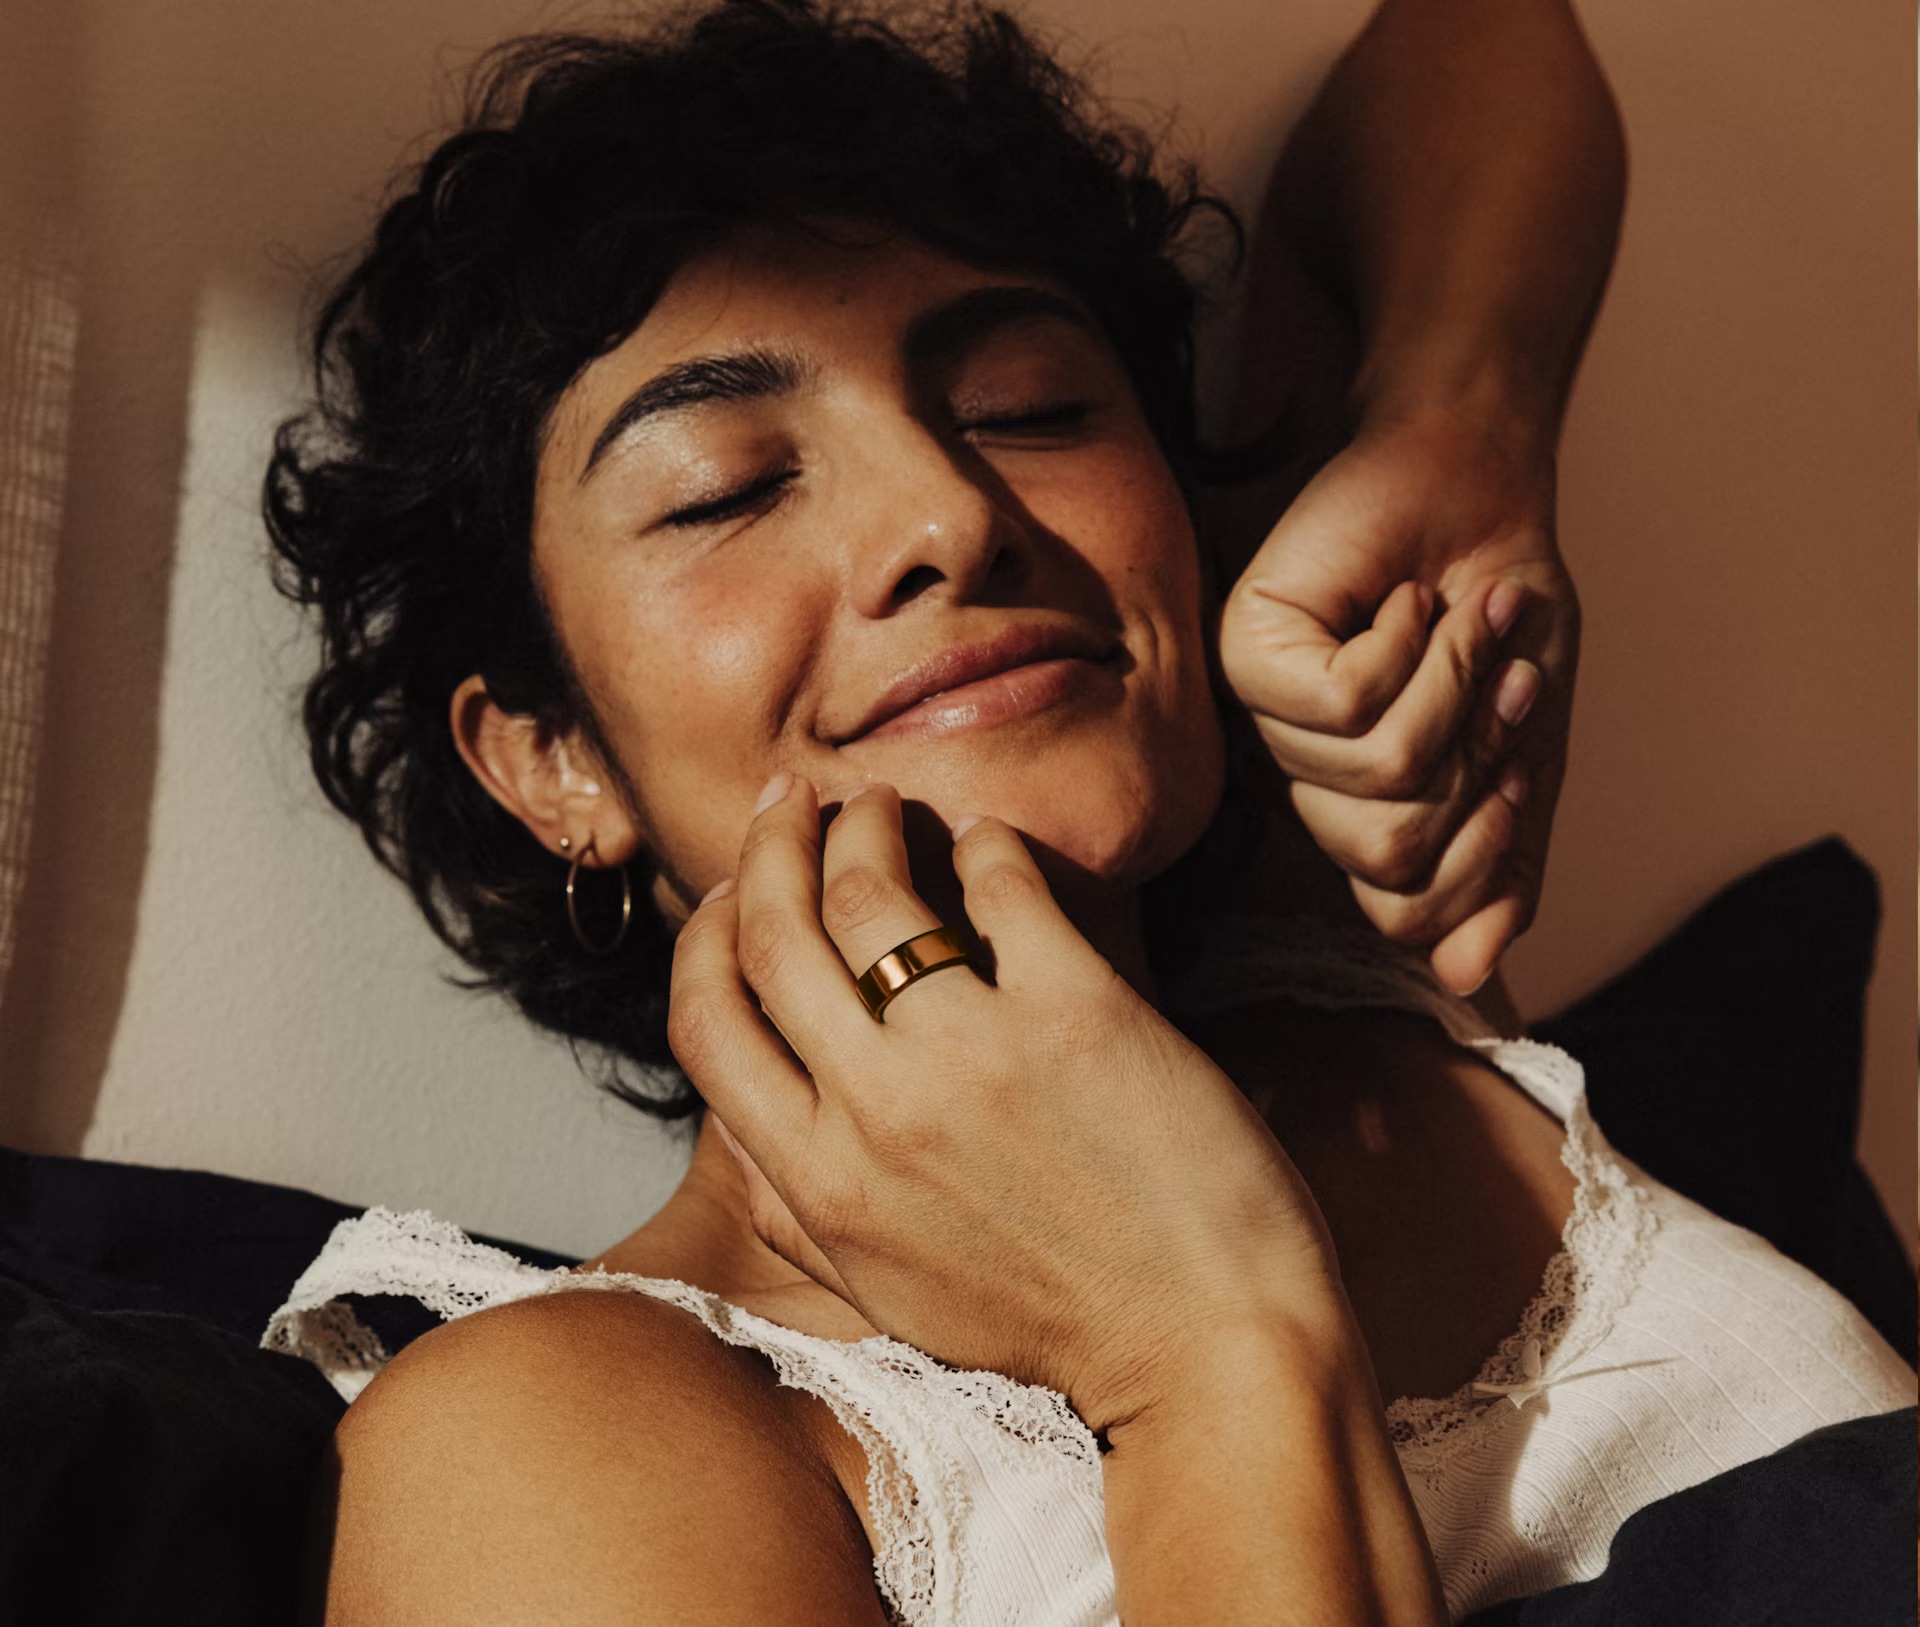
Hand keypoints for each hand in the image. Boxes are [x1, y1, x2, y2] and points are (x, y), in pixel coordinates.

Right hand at [668, 777, 1345, 1432]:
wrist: (1210, 1349)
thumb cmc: (1056, 1325)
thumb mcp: (889, 1291)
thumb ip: (797, 1213)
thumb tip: (735, 1127)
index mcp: (821, 1185)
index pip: (706, 1025)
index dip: (703, 938)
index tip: (733, 892)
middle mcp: (877, 1112)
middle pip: (773, 933)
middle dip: (770, 846)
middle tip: (793, 802)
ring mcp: (974, 1056)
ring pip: (868, 892)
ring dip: (863, 826)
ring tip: (880, 806)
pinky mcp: (1077, 1012)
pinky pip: (1000, 885)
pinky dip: (982, 842)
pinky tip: (985, 838)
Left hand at [1217, 406, 1578, 993]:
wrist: (1482, 482)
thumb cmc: (1497, 608)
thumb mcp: (1523, 751)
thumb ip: (1501, 866)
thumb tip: (1462, 982)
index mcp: (1355, 816)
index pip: (1407, 913)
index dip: (1487, 850)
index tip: (1523, 759)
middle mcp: (1299, 782)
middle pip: (1393, 855)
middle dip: (1477, 760)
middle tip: (1498, 676)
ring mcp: (1263, 722)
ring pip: (1376, 776)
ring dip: (1454, 689)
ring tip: (1457, 621)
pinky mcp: (1246, 654)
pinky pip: (1345, 706)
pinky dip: (1414, 648)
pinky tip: (1407, 600)